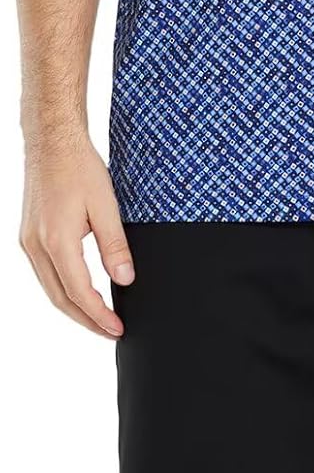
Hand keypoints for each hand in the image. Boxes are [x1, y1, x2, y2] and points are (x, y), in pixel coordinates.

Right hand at [18, 130, 134, 339]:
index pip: (79, 293)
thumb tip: (125, 279)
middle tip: (110, 331)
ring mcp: (29, 241)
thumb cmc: (79, 166)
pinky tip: (78, 291)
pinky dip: (62, 289)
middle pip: (60, 299)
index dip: (99, 315)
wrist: (52, 141)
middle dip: (86, 320)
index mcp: (57, 241)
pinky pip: (44, 273)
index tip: (118, 328)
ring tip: (98, 318)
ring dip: (73, 307)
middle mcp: (37, 246)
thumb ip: (115, 245)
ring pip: (50, 289)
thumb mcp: (106, 204)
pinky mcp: (28, 235)